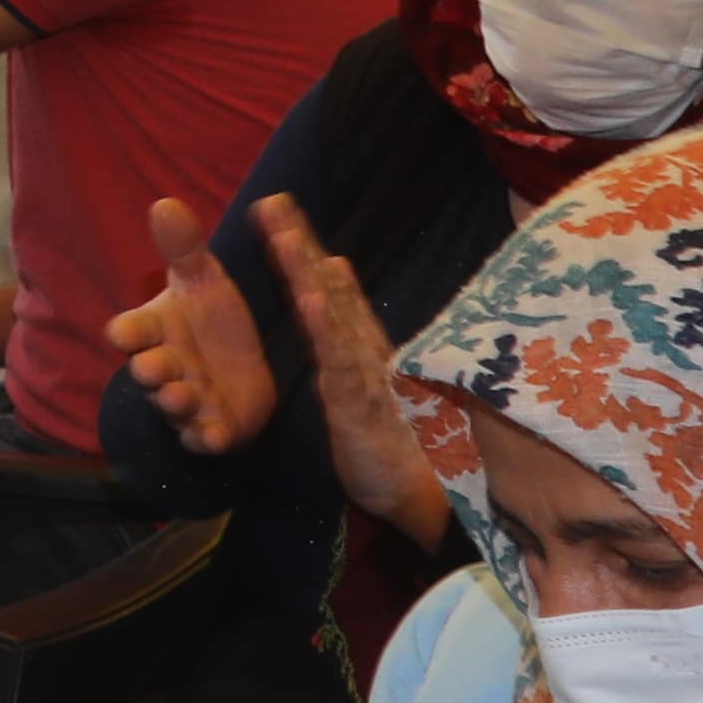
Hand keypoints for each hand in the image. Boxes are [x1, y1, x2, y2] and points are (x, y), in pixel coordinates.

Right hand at [105, 200, 282, 458]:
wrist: (246, 368)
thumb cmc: (216, 323)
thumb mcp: (205, 282)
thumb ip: (184, 249)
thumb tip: (165, 202)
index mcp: (156, 332)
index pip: (130, 332)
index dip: (127, 333)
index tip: (125, 332)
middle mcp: (165, 368)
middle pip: (147, 371)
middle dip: (150, 369)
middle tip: (155, 366)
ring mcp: (186, 402)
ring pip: (172, 406)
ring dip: (174, 402)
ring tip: (184, 395)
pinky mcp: (211, 429)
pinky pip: (202, 438)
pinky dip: (205, 438)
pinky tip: (215, 435)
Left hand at [253, 197, 449, 539]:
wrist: (429, 500)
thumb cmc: (397, 449)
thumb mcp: (365, 395)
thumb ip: (353, 351)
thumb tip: (341, 302)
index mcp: (363, 352)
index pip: (332, 293)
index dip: (306, 253)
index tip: (281, 211)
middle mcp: (368, 353)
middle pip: (329, 292)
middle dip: (300, 247)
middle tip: (273, 202)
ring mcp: (367, 375)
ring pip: (332, 317)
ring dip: (308, 276)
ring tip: (283, 237)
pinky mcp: (361, 405)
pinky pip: (339, 361)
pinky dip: (325, 328)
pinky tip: (310, 298)